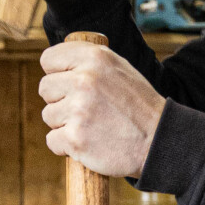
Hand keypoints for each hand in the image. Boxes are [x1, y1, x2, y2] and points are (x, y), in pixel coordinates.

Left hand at [39, 38, 164, 178]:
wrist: (159, 141)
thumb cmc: (138, 106)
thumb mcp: (119, 68)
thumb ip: (88, 61)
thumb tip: (55, 63)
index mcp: (95, 58)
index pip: (49, 60)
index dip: (57, 74)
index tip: (69, 84)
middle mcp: (84, 80)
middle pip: (45, 88)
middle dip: (60, 100)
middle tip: (85, 110)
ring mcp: (79, 110)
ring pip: (48, 115)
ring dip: (64, 124)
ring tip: (91, 126)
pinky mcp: (75, 139)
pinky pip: (52, 140)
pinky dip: (65, 146)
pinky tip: (87, 143)